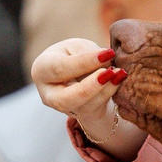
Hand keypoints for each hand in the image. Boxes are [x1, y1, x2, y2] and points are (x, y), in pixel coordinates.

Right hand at [34, 36, 144, 161]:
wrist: (76, 73)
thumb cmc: (73, 55)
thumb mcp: (76, 46)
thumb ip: (86, 53)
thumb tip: (105, 60)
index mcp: (42, 69)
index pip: (60, 68)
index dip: (84, 62)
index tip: (107, 53)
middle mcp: (48, 94)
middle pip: (64, 99)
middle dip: (88, 88)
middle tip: (109, 73)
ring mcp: (64, 108)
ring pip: (83, 107)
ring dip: (104, 91)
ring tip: (120, 74)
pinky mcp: (81, 114)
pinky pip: (96, 108)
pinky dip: (110, 93)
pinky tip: (120, 80)